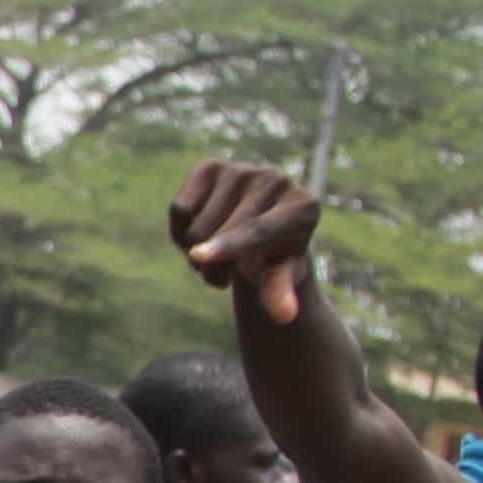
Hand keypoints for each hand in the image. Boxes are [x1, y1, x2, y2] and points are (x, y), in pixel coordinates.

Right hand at [168, 155, 318, 330]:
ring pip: (197, 226)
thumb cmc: (274, 257)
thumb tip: (284, 316)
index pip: (259, 230)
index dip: (230, 246)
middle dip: (214, 267)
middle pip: (220, 233)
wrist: (263, 229)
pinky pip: (179, 209)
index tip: (201, 256)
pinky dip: (180, 233)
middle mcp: (276, 179)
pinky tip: (200, 237)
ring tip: (216, 256)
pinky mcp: (210, 167)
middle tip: (226, 276)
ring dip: (197, 255)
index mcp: (303, 207)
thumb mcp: (279, 278)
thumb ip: (280, 292)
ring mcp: (242, 169)